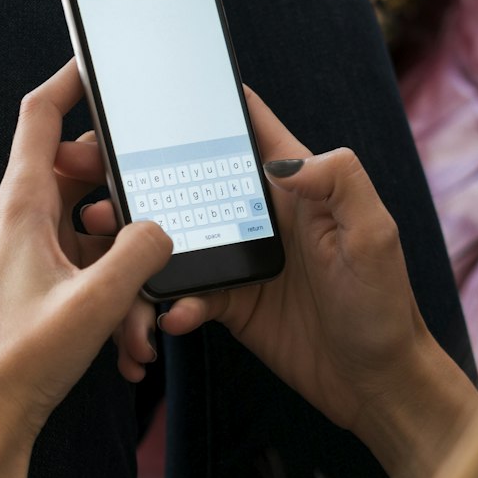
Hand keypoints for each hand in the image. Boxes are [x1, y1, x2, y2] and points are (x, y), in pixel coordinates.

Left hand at [0, 59, 173, 454]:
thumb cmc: (20, 360)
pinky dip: (114, 300)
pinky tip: (129, 349)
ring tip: (141, 328)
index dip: (72, 78)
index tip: (103, 56)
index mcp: (21, 206)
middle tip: (157, 223)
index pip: (41, 115)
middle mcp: (19, 221)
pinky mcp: (38, 287)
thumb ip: (140, 254)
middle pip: (83, 174)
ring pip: (93, 233)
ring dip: (127, 272)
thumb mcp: (96, 303)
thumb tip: (161, 229)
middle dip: (128, 200)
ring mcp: (28, 254)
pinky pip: (88, 272)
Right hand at [75, 87, 477, 477]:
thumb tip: (279, 159)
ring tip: (112, 247)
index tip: (144, 96)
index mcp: (296, 184)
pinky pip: (184, 293)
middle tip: (92, 175)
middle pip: (190, 179)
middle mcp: (262, 214)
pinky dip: (171, 302)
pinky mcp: (228, 301)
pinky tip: (172, 316)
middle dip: (140, 175)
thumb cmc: (384, 304)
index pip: (247, 127)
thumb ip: (339, 182)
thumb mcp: (374, 234)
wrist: (375, 382)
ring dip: (141, 242)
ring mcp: (240, 257)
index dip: (201, 104)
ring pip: (175, 236)